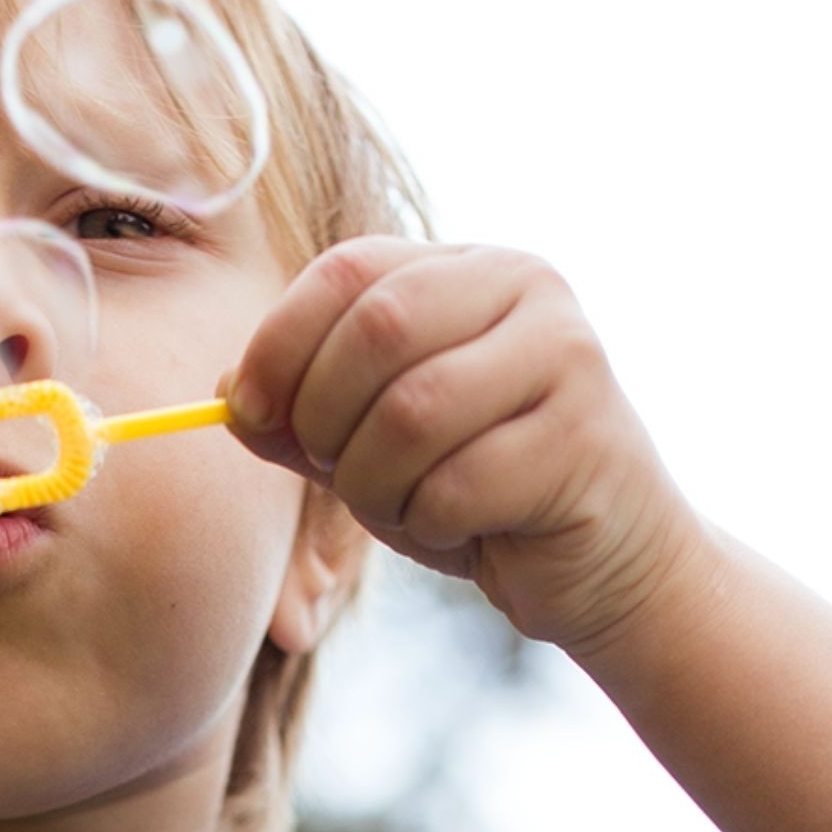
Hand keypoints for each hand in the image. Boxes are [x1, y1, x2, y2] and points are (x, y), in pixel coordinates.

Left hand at [221, 239, 712, 658]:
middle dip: (327, 419)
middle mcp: (526, 287)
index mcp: (468, 268)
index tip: (250, 412)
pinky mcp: (585, 438)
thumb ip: (304, 415)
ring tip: (403, 508)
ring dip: (377, 484)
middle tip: (337, 471)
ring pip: (413, 412)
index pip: (349, 269)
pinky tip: (463, 531)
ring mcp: (566, 356)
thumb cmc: (482, 496)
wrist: (605, 563)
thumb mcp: (375, 447)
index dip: (280, 342)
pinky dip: (431, 524)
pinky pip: (459, 485)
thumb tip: (226, 393)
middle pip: (378, 329)